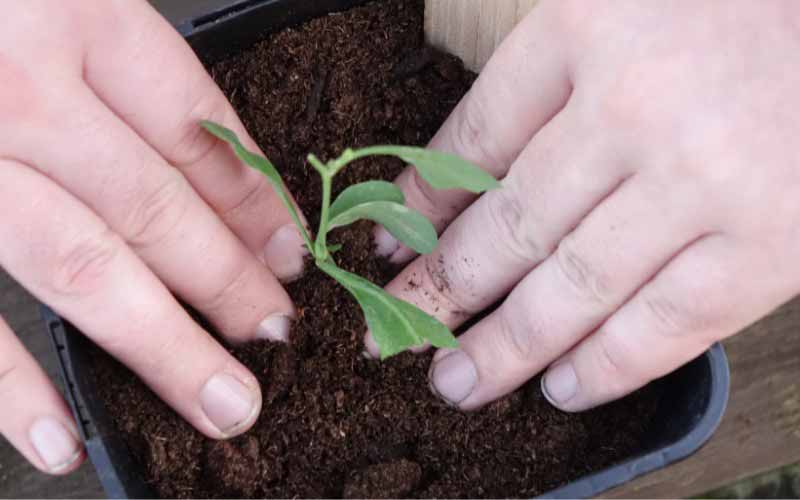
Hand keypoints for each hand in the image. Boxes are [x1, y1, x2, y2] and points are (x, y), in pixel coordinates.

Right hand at [0, 1, 306, 473]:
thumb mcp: (62, 8)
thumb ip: (135, 87)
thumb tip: (239, 188)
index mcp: (73, 15)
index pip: (197, 130)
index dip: (255, 201)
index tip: (289, 254)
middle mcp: (17, 88)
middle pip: (153, 205)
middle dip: (228, 282)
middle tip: (278, 333)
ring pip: (82, 266)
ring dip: (164, 347)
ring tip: (227, 403)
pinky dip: (11, 385)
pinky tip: (62, 437)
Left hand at [368, 0, 799, 410]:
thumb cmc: (729, 11)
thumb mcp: (616, 12)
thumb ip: (543, 88)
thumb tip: (452, 187)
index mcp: (588, 28)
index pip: (476, 139)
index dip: (421, 203)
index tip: (389, 247)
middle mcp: (636, 107)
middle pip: (511, 224)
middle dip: (443, 289)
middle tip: (396, 332)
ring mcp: (704, 182)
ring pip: (574, 286)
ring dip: (507, 346)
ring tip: (458, 381)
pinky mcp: (772, 243)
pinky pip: (668, 322)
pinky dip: (608, 365)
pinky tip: (561, 387)